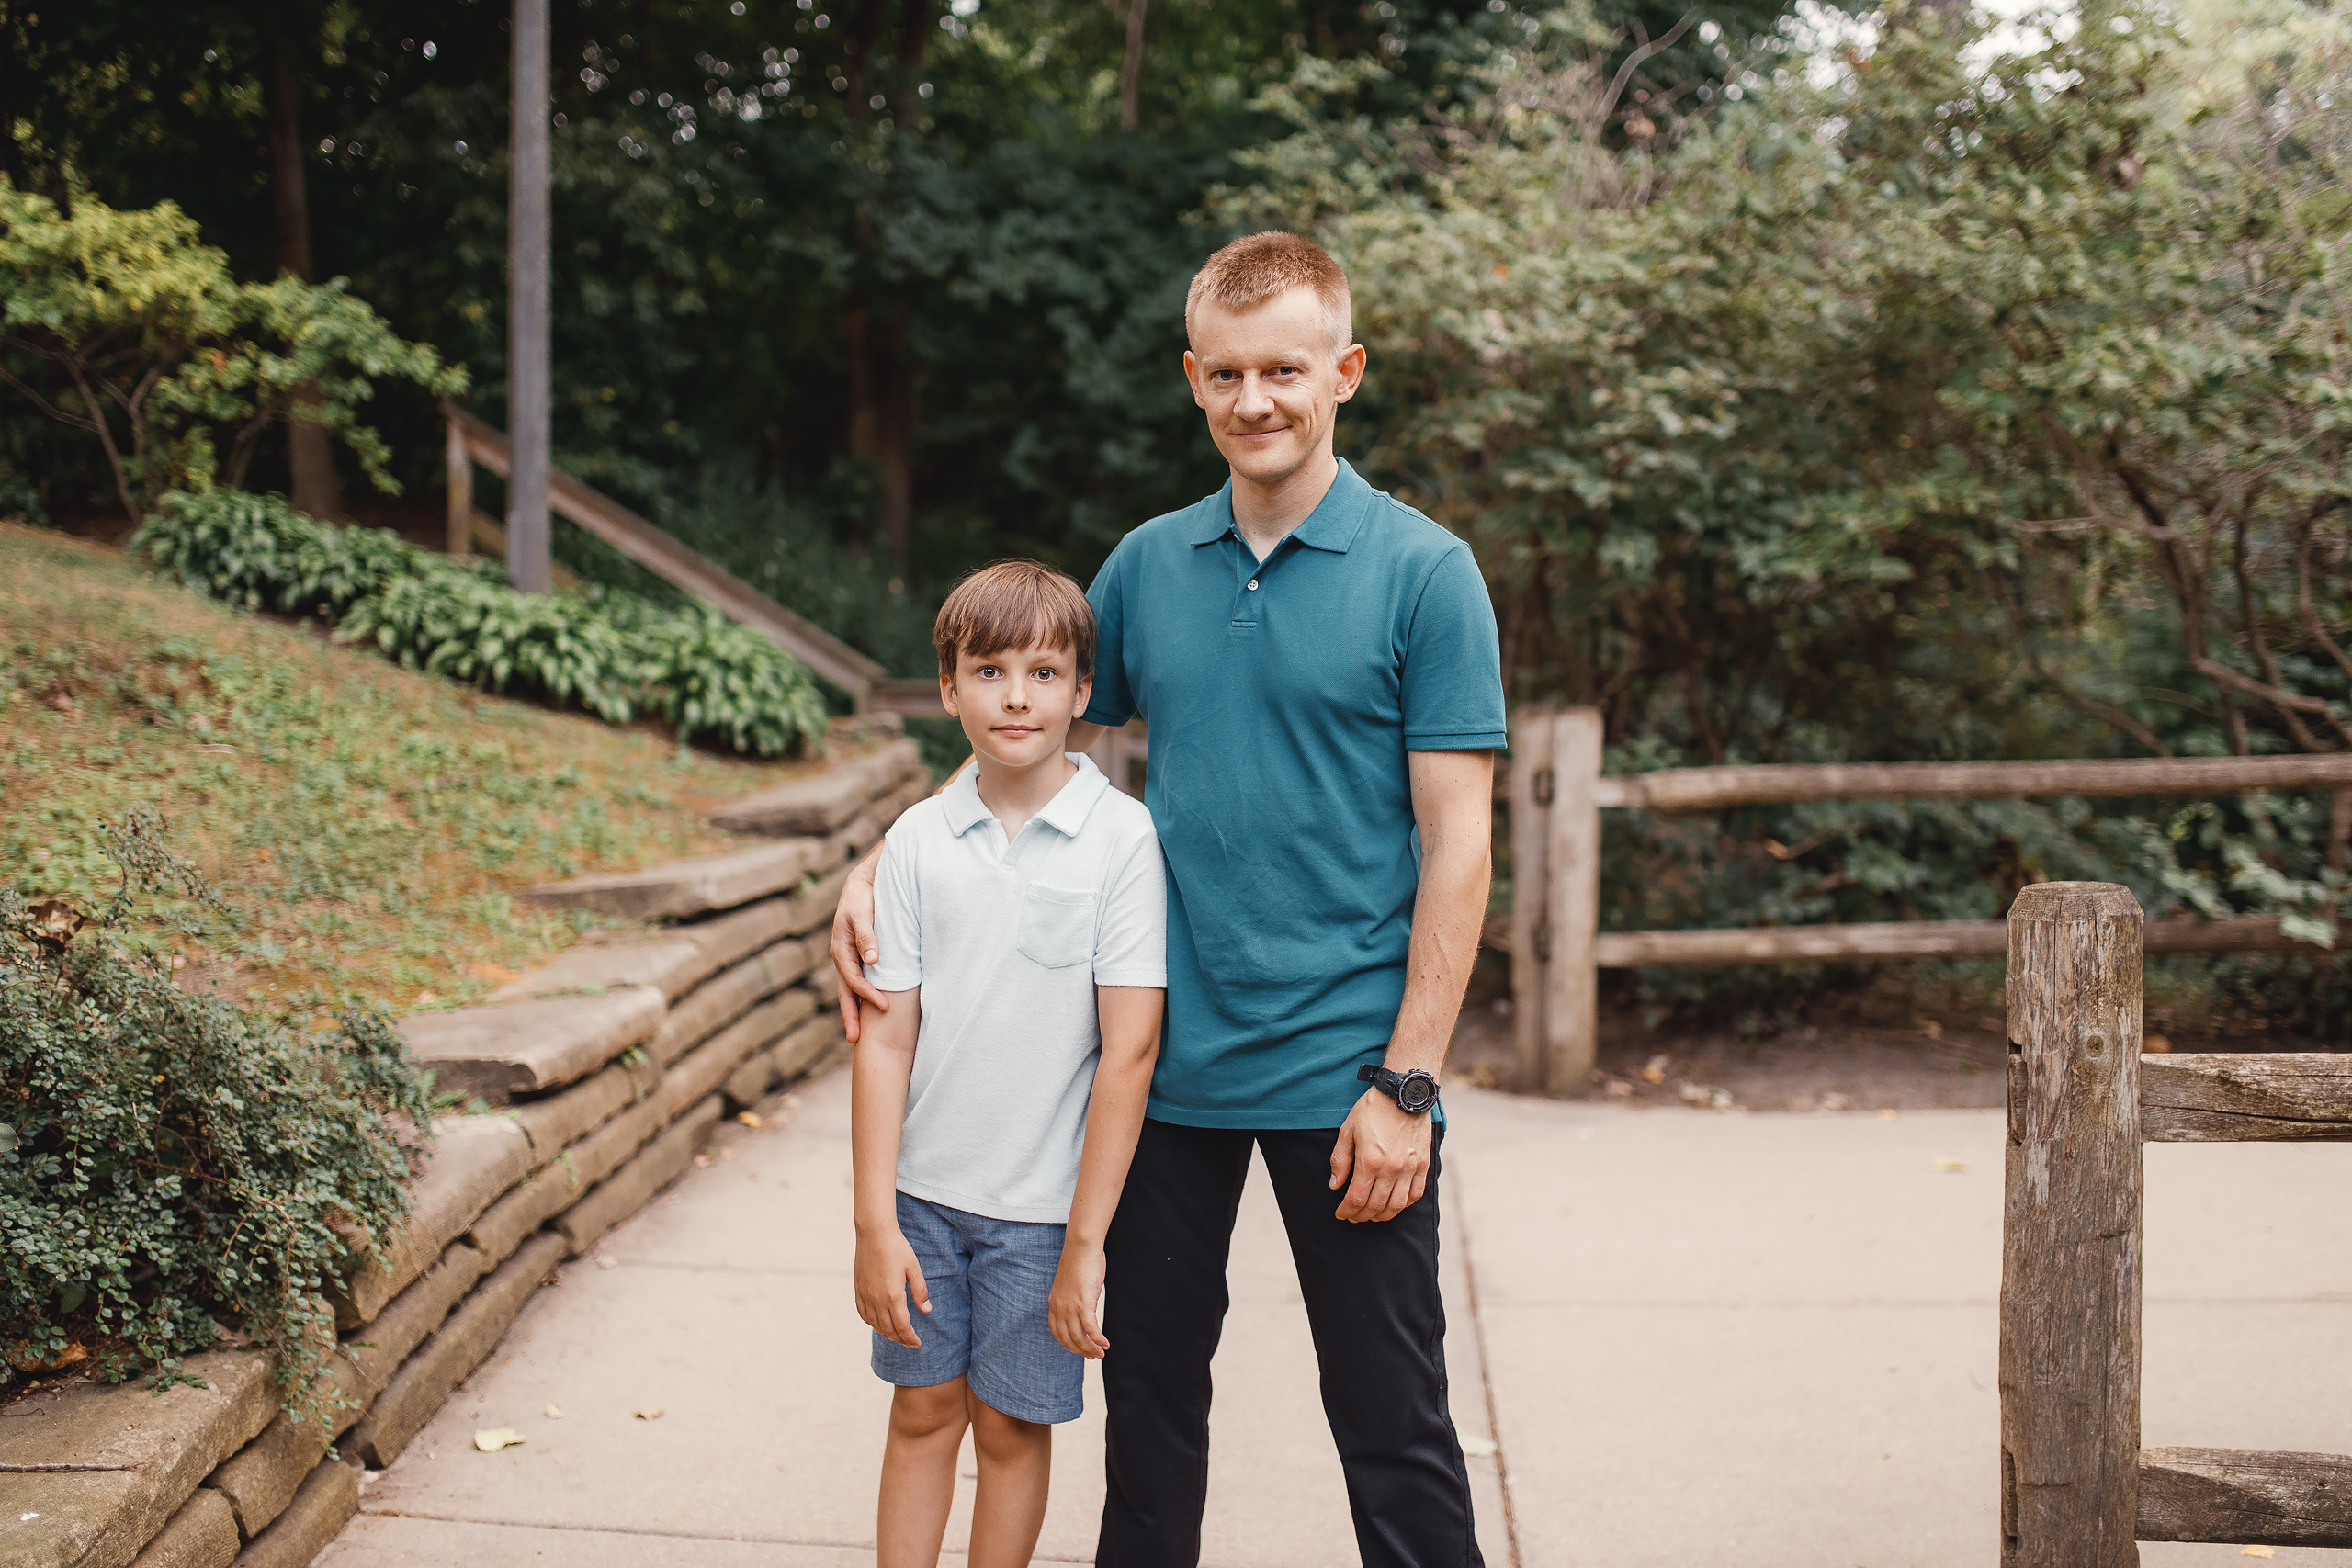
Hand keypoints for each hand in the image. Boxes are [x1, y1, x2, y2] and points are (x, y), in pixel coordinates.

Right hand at [831, 849, 888, 1042]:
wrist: (861, 884)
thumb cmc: (862, 898)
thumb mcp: (863, 914)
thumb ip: (867, 936)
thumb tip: (872, 959)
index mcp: (841, 951)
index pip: (854, 981)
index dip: (868, 995)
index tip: (886, 1006)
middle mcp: (842, 958)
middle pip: (845, 993)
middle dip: (850, 1016)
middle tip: (855, 1040)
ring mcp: (848, 958)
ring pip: (849, 990)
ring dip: (853, 1010)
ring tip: (858, 1033)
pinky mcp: (856, 956)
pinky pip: (856, 981)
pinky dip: (859, 996)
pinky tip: (867, 1008)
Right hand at [854, 1226, 929, 1348]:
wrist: (874, 1233)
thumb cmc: (897, 1248)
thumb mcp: (914, 1268)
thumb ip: (920, 1291)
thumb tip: (926, 1310)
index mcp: (893, 1296)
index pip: (902, 1326)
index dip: (910, 1338)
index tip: (917, 1344)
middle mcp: (877, 1299)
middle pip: (888, 1329)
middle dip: (900, 1339)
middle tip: (910, 1342)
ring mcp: (865, 1295)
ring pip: (875, 1324)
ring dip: (886, 1333)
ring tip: (897, 1336)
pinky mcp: (858, 1289)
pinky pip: (863, 1313)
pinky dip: (872, 1323)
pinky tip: (878, 1323)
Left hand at [1048, 1238, 1108, 1357]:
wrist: (1081, 1247)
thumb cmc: (1079, 1261)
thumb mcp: (1068, 1283)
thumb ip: (1070, 1297)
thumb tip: (1079, 1304)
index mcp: (1053, 1303)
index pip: (1057, 1333)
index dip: (1068, 1344)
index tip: (1079, 1349)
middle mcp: (1059, 1308)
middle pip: (1068, 1339)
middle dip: (1081, 1350)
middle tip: (1093, 1355)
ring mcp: (1071, 1307)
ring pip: (1080, 1337)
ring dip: (1091, 1349)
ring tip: (1101, 1353)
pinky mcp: (1084, 1304)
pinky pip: (1091, 1329)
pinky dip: (1098, 1340)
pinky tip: (1106, 1343)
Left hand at [1329, 1088, 1430, 1222]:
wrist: (1403, 1092)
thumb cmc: (1372, 1109)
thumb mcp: (1347, 1130)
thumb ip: (1340, 1160)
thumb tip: (1335, 1185)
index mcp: (1369, 1161)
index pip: (1356, 1199)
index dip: (1346, 1210)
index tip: (1340, 1213)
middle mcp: (1391, 1168)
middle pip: (1375, 1206)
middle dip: (1361, 1216)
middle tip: (1353, 1216)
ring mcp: (1409, 1167)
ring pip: (1396, 1205)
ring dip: (1382, 1216)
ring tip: (1372, 1215)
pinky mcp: (1423, 1164)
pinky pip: (1415, 1194)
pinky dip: (1404, 1205)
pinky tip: (1394, 1205)